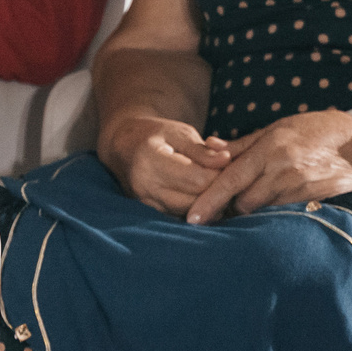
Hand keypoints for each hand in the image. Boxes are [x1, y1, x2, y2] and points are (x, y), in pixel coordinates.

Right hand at [98, 115, 231, 215]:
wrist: (124, 147)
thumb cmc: (156, 135)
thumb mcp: (179, 133)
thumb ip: (202, 150)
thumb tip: (227, 160)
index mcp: (150, 161)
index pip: (196, 180)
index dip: (219, 175)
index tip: (228, 165)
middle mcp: (145, 187)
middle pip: (194, 202)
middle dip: (216, 192)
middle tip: (227, 177)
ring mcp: (145, 203)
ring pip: (189, 214)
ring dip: (207, 203)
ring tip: (214, 184)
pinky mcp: (149, 213)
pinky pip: (180, 217)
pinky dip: (195, 208)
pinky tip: (201, 195)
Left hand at [183, 110, 351, 225]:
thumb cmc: (312, 131)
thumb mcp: (275, 129)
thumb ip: (241, 145)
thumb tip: (208, 147)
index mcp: (269, 149)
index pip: (231, 180)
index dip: (210, 200)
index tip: (192, 218)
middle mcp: (284, 169)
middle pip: (245, 202)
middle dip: (233, 207)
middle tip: (228, 207)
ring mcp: (302, 186)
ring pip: (265, 210)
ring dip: (255, 210)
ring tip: (256, 203)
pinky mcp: (317, 199)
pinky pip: (286, 213)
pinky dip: (276, 212)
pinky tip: (279, 206)